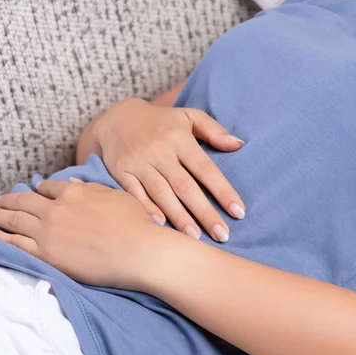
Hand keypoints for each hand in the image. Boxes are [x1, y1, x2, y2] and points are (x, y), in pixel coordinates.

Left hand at [0, 179, 162, 289]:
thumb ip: (91, 189)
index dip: (37, 189)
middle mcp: (56, 209)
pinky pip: (13, 243)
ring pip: (13, 220)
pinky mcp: (46, 255)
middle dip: (7, 200)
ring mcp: (48, 232)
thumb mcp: (115, 196)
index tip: (30, 191)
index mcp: (73, 193)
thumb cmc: (135, 224)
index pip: (47, 188)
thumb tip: (70, 184)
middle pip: (24, 201)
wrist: (138, 252)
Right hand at [81, 98, 245, 241]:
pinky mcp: (121, 172)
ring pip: (161, 193)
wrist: (116, 118)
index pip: (206, 168)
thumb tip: (239, 145)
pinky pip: (134, 193)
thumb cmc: (161, 122)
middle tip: (222, 235)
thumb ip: (214, 130)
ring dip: (179, 217)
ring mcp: (139, 162)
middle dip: (204, 212)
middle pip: (185, 186)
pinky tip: (161, 225)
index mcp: (180, 139)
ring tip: (195, 238)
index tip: (238, 212)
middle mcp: (160, 151)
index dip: (223, 191)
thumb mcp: (188, 116)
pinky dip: (147, 208)